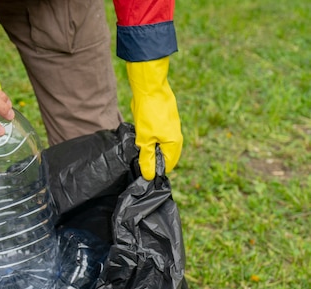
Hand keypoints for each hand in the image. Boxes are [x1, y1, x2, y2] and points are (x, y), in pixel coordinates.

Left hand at [126, 56, 182, 179]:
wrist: (150, 88)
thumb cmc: (149, 113)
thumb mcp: (144, 139)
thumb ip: (147, 158)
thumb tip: (149, 176)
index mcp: (174, 144)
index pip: (167, 165)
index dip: (155, 170)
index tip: (141, 170)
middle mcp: (176, 137)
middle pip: (165, 157)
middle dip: (153, 160)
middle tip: (137, 160)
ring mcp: (171, 129)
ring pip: (161, 146)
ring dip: (151, 150)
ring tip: (138, 149)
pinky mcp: (165, 122)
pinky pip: (159, 137)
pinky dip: (151, 140)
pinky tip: (140, 138)